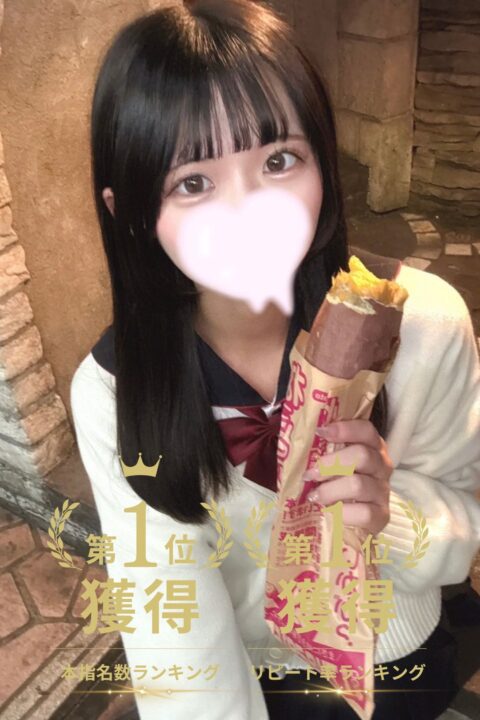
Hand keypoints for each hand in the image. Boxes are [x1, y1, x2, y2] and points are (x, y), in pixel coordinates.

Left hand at [303, 419, 392, 535]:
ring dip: (330, 490)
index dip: (345, 429)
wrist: (345, 526)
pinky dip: (341, 513)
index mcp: (370, 448)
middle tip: (310, 474)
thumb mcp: (328, 467)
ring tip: (314, 497)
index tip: (320, 432)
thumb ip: (321, 453)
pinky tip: (329, 513)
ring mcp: (383, 491)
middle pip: (363, 455)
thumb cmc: (333, 488)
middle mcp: (381, 466)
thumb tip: (298, 443)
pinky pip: (363, 512)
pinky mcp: (382, 515)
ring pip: (358, 484)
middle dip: (331, 464)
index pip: (366, 430)